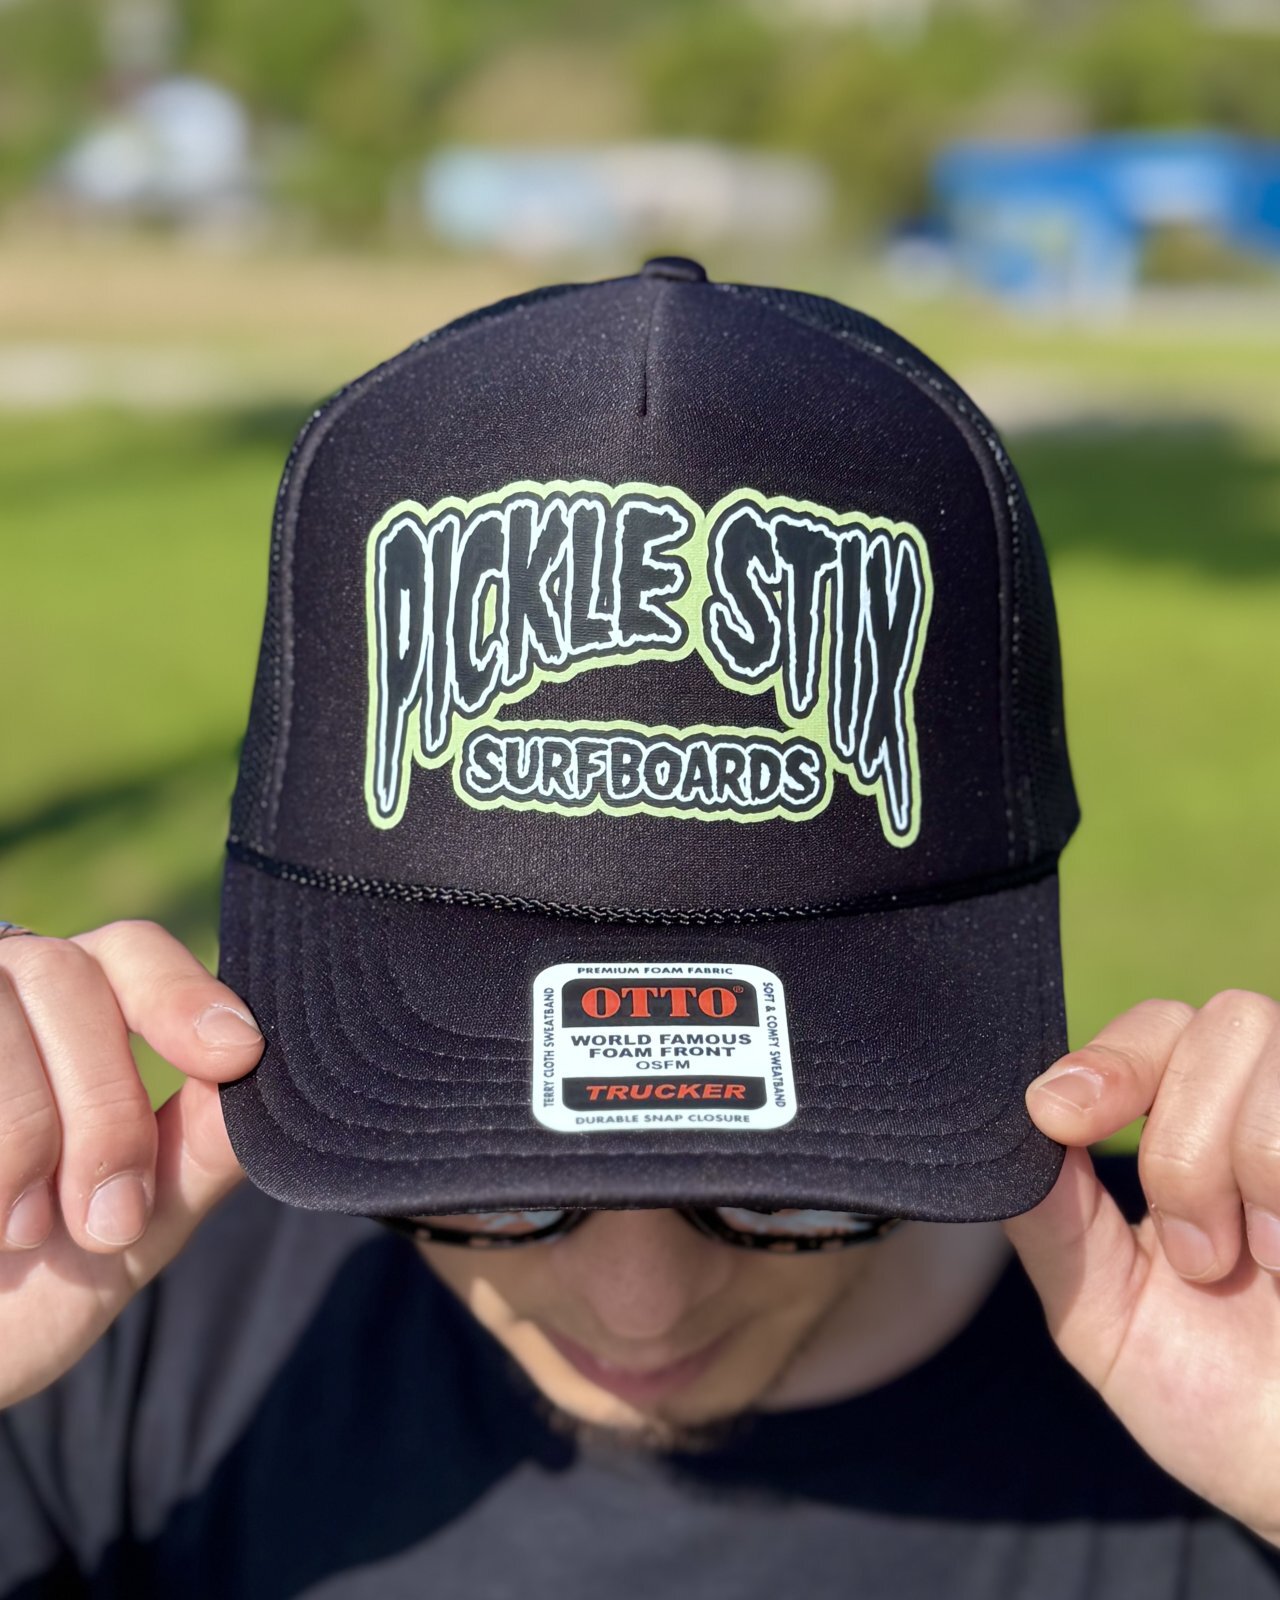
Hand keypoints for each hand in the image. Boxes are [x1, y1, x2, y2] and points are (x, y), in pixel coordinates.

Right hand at [0, 922, 262, 1406]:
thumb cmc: (19, 1295)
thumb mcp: (128, 1232)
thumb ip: (197, 1151)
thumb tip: (279, 1080)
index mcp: (64, 1015)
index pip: (129, 950)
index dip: (182, 991)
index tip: (236, 1055)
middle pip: (66, 977)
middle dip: (103, 1107)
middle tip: (105, 1221)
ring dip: (23, 1128)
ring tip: (20, 1233)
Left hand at [1005, 991, 1279, 1542]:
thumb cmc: (1213, 1397)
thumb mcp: (1102, 1310)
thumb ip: (1051, 1217)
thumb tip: (998, 1127)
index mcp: (1199, 1131)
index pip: (1158, 1027)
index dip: (1108, 1058)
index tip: (1058, 1118)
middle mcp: (1271, 1111)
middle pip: (1218, 1021)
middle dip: (1181, 1139)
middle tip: (1193, 1253)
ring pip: (1268, 1042)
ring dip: (1239, 1162)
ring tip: (1256, 1264)